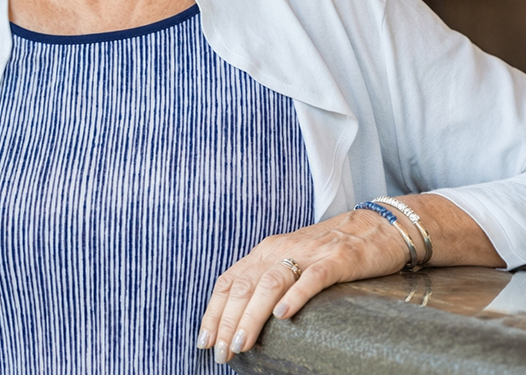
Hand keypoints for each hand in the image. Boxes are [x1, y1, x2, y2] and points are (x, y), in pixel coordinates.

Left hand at [196, 209, 409, 363]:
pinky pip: (312, 278)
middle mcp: (280, 249)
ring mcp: (308, 254)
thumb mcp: (290, 262)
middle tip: (220, 352)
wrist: (375, 228)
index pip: (230, 281)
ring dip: (252, 315)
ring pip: (270, 283)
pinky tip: (283, 316)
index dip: (214, 311)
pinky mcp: (337, 260)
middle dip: (228, 321)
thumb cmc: (330, 251)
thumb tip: (242, 319)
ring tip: (241, 343)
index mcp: (266, 251)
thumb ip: (268, 282)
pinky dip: (295, 296)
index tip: (204, 340)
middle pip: (245, 285)